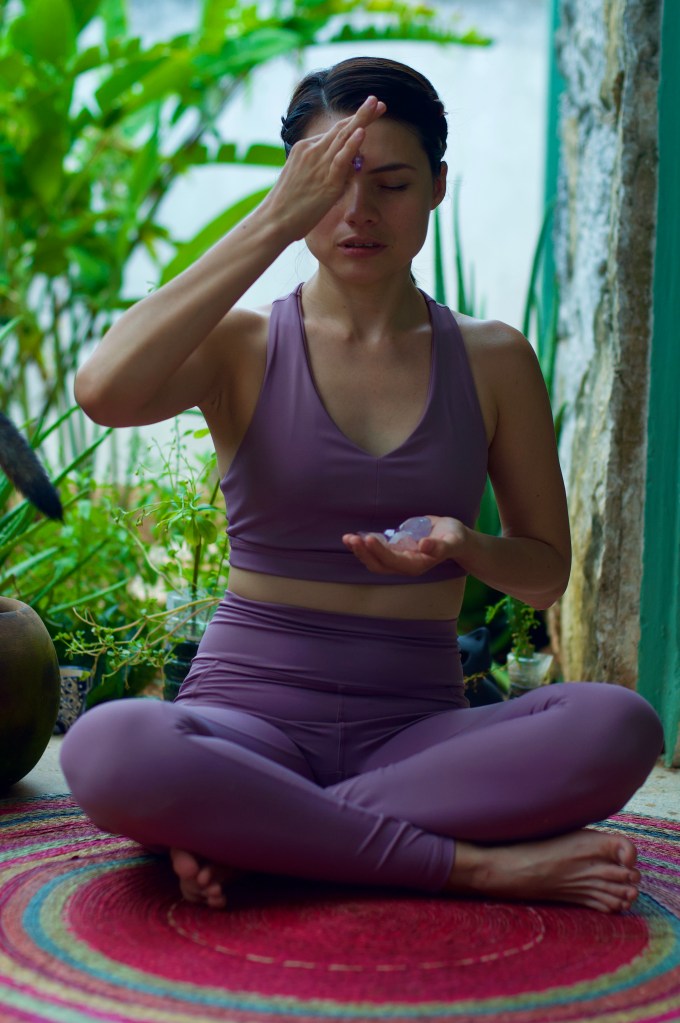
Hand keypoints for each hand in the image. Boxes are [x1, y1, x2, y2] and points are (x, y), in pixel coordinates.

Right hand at [266, 96, 385, 240]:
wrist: (273, 221)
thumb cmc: (287, 207)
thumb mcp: (302, 181)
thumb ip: (322, 172)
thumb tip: (345, 171)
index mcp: (304, 149)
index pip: (333, 134)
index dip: (352, 123)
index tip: (367, 114)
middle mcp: (311, 151)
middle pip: (340, 128)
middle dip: (362, 114)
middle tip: (378, 102)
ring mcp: (318, 165)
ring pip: (343, 137)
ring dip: (362, 119)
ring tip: (377, 105)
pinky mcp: (326, 182)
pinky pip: (341, 159)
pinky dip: (352, 145)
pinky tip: (363, 131)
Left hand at [342, 516, 467, 576]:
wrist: (454, 537)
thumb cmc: (454, 538)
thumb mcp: (453, 540)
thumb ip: (440, 546)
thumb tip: (423, 545)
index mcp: (417, 565)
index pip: (394, 561)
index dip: (380, 552)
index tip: (368, 538)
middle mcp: (405, 564)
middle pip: (379, 565)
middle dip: (364, 553)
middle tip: (351, 539)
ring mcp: (398, 558)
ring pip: (374, 560)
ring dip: (360, 550)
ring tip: (347, 538)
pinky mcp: (394, 550)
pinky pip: (375, 551)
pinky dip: (364, 545)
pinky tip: (353, 537)